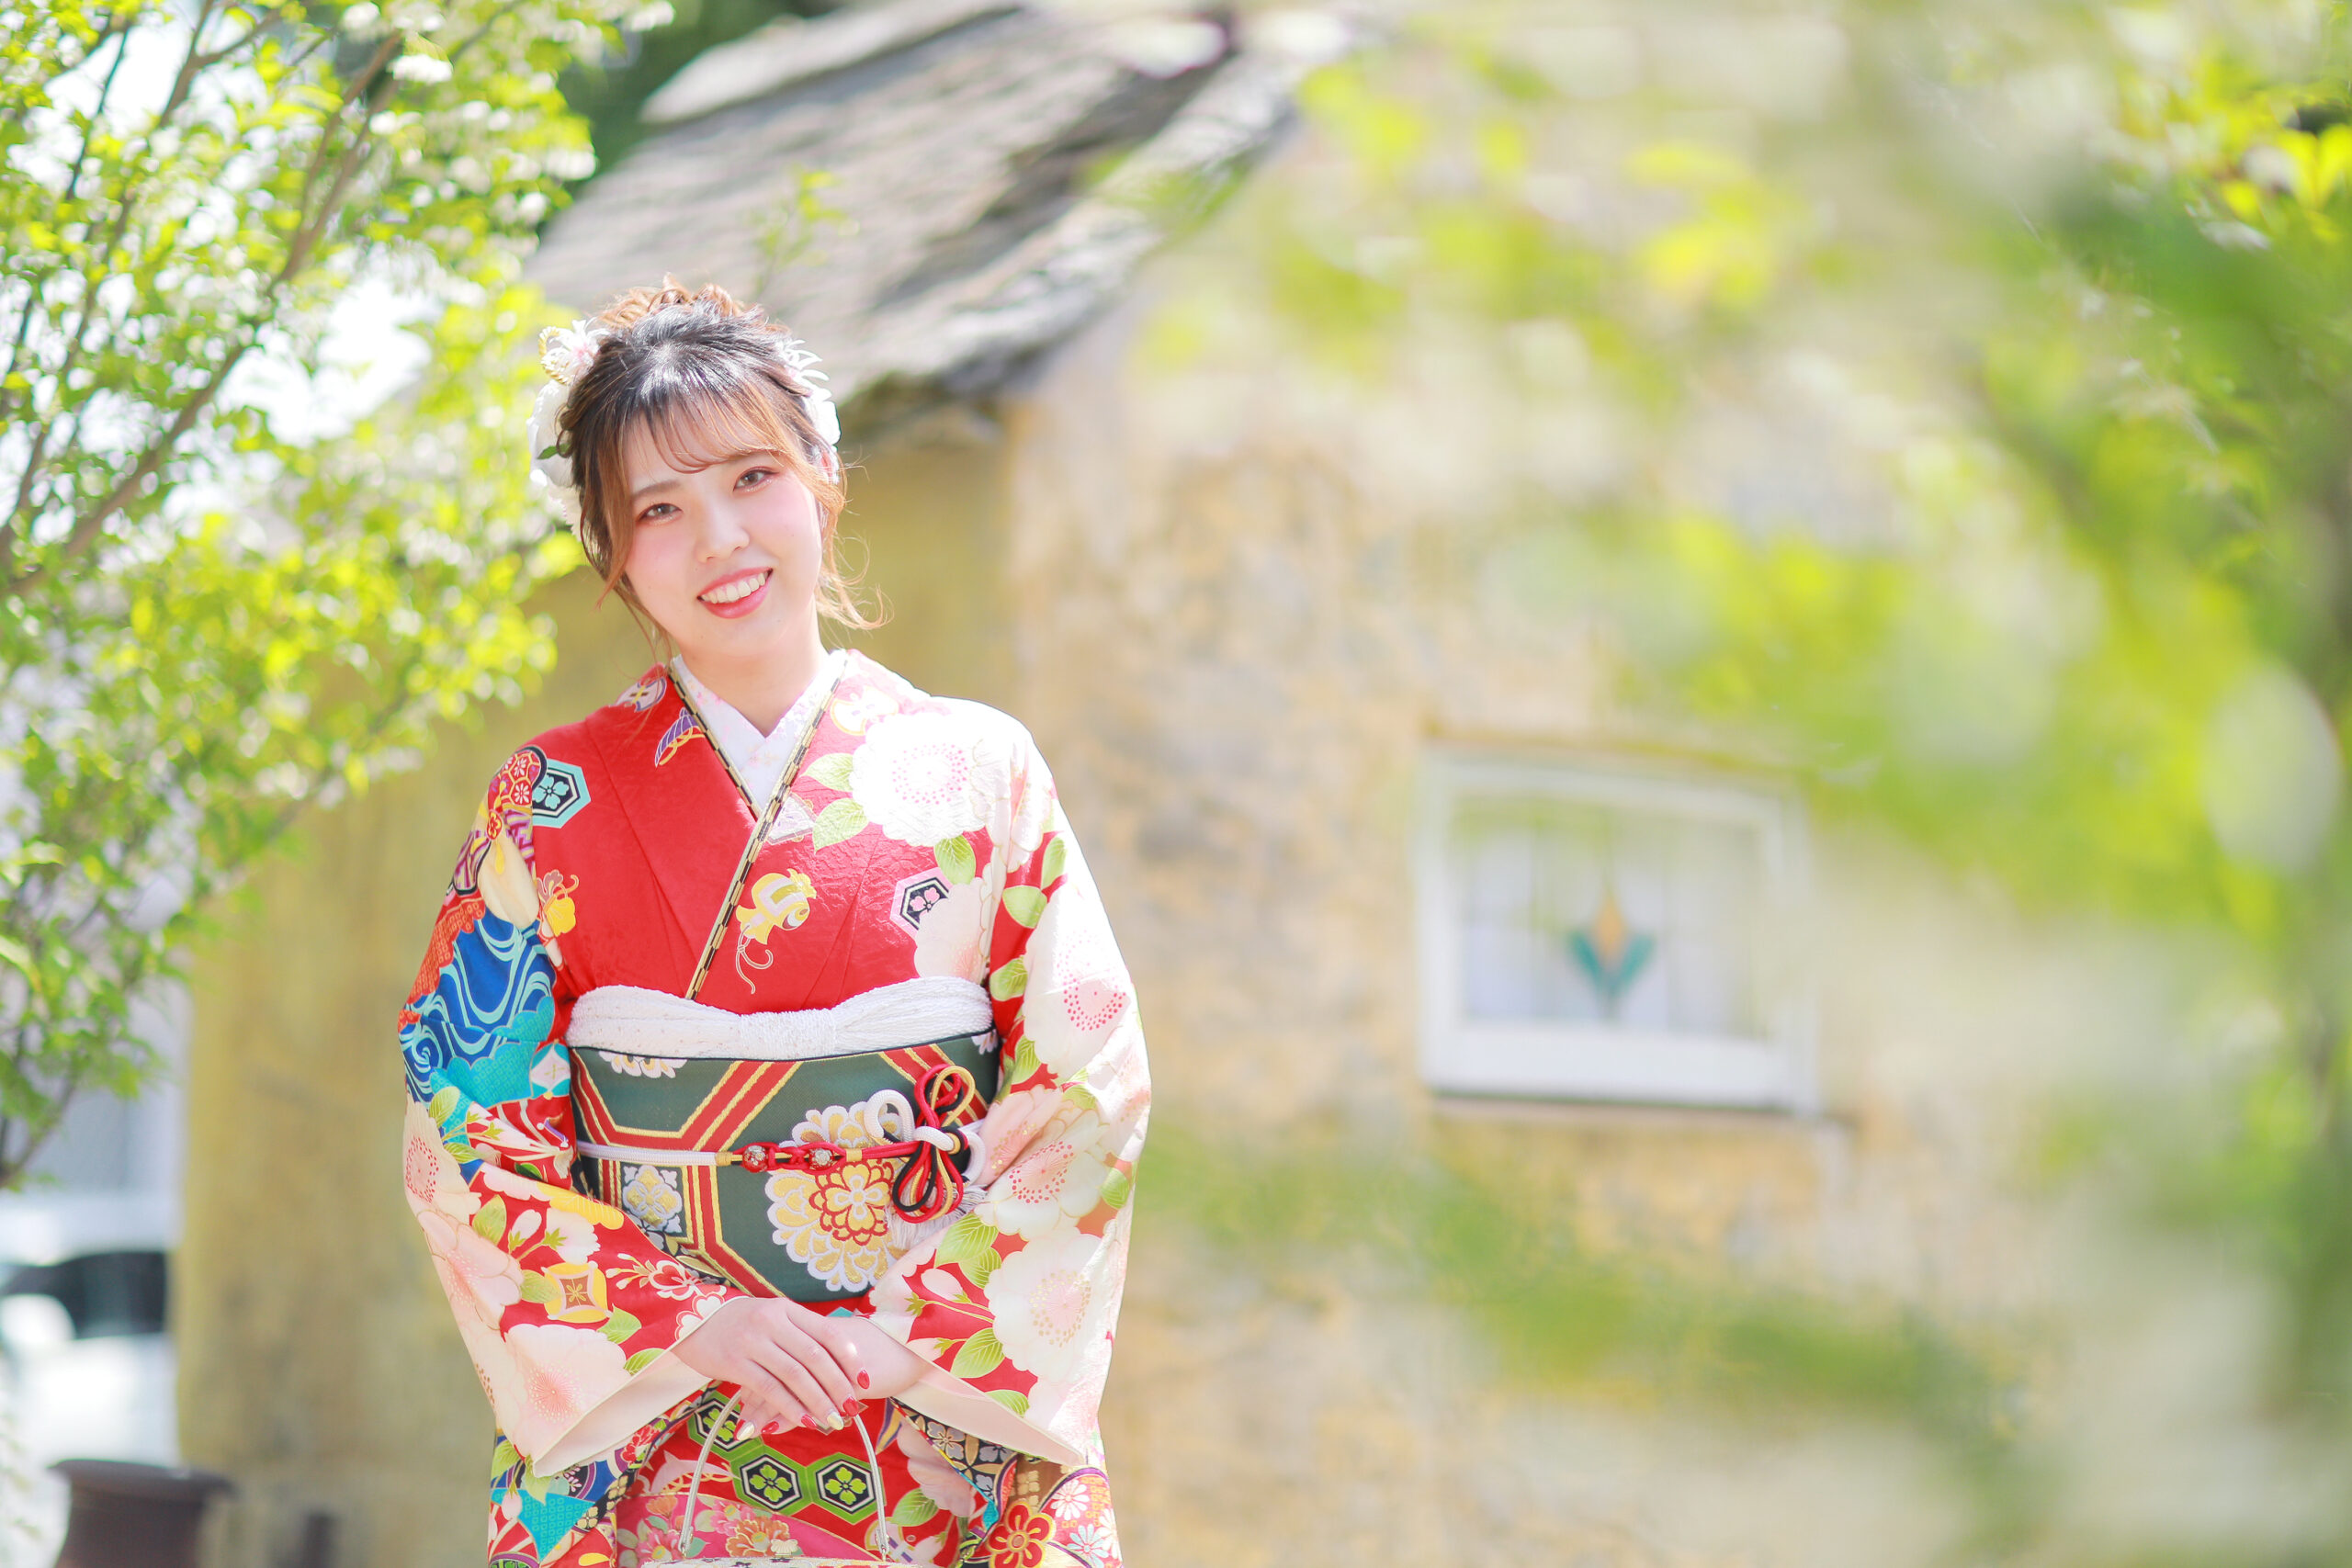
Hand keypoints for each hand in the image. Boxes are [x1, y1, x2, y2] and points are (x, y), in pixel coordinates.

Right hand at [670, 1297, 925, 1435]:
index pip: (829, 1334)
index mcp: (787, 1309)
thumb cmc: (739, 1324)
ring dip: (818, 1401)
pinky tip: (803, 1420)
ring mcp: (753, 1341)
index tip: (865, 1381)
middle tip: (852, 1409)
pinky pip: (769, 1388)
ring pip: (795, 1375)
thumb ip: (800, 1334)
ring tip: (832, 1420)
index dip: (851, 1359)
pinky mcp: (734, 1362)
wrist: (691, 1322)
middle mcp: (773, 1321)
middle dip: (838, 1386)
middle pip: (816, 1357)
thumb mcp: (772, 1318)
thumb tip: (839, 1363)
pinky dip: (790, 1407)